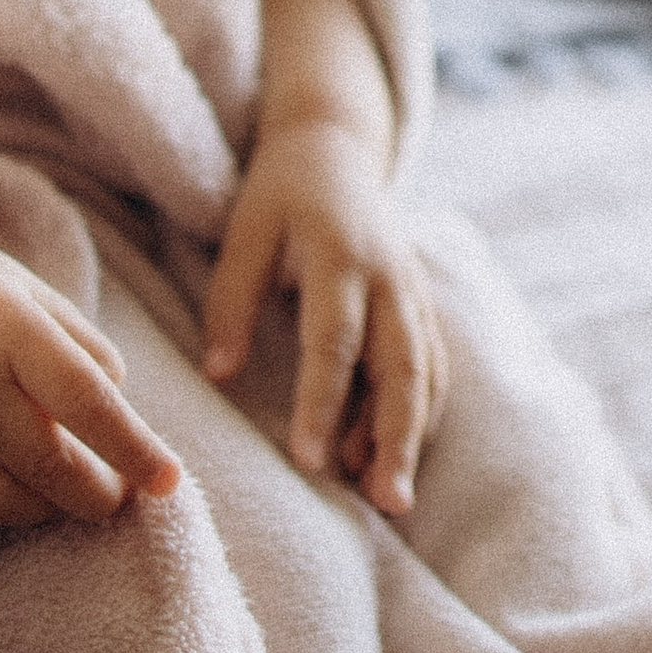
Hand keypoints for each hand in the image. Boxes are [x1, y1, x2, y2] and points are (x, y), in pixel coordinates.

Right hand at [0, 239, 181, 526]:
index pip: (86, 398)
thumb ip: (79, 343)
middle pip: (46, 462)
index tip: (170, 481)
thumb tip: (118, 405)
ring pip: (0, 497)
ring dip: (44, 507)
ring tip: (60, 490)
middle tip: (118, 496)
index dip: (132, 447)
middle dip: (95, 492)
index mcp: (10, 324)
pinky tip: (7, 485)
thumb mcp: (26, 289)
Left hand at [200, 117, 446, 512]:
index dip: (323, 403)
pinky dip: (421, 414)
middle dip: (397, 439)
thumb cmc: (280, 195)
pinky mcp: (421, 307)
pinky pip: (431, 367)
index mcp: (341, 256)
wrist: (336, 149)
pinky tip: (396, 457)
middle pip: (402, 368)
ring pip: (425, 374)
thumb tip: (220, 375)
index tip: (309, 463)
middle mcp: (389, 278)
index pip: (334, 341)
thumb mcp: (244, 231)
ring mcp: (413, 293)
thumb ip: (231, 301)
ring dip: (411, 436)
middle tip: (387, 503)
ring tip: (390, 498)